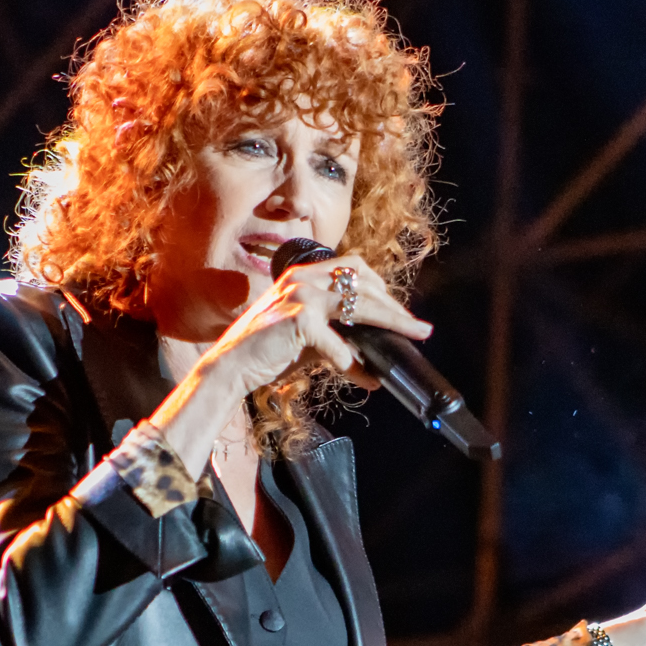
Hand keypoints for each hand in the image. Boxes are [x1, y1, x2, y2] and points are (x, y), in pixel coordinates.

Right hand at [204, 253, 430, 394]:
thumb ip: (340, 340)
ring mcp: (301, 296)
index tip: (399, 310)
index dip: (380, 288)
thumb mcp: (309, 342)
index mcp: (303, 274)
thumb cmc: (266, 354)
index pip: (353, 268)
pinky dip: (353, 363)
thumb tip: (371, 360)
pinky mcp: (300, 320)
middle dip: (394, 305)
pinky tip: (363, 377)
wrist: (229, 367)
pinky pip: (339, 343)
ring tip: (411, 335)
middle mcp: (303, 278)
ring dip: (390, 322)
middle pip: (363, 282)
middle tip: (416, 327)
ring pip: (360, 304)